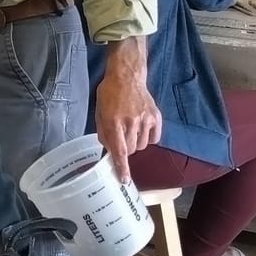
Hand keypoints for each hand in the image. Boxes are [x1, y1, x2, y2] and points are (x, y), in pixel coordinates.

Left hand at [95, 53, 162, 174]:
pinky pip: (154, 138)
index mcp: (113, 121)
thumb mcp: (99, 111)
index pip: (119, 150)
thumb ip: (103, 132)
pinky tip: (142, 128)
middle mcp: (130, 121)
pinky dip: (148, 138)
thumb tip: (108, 150)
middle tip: (122, 137)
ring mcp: (145, 119)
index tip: (124, 180)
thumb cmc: (110, 93)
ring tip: (131, 128)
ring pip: (142, 146)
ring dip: (136, 143)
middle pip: (131, 150)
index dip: (122, 167)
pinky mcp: (156, 117)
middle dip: (125, 148)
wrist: (127, 76)